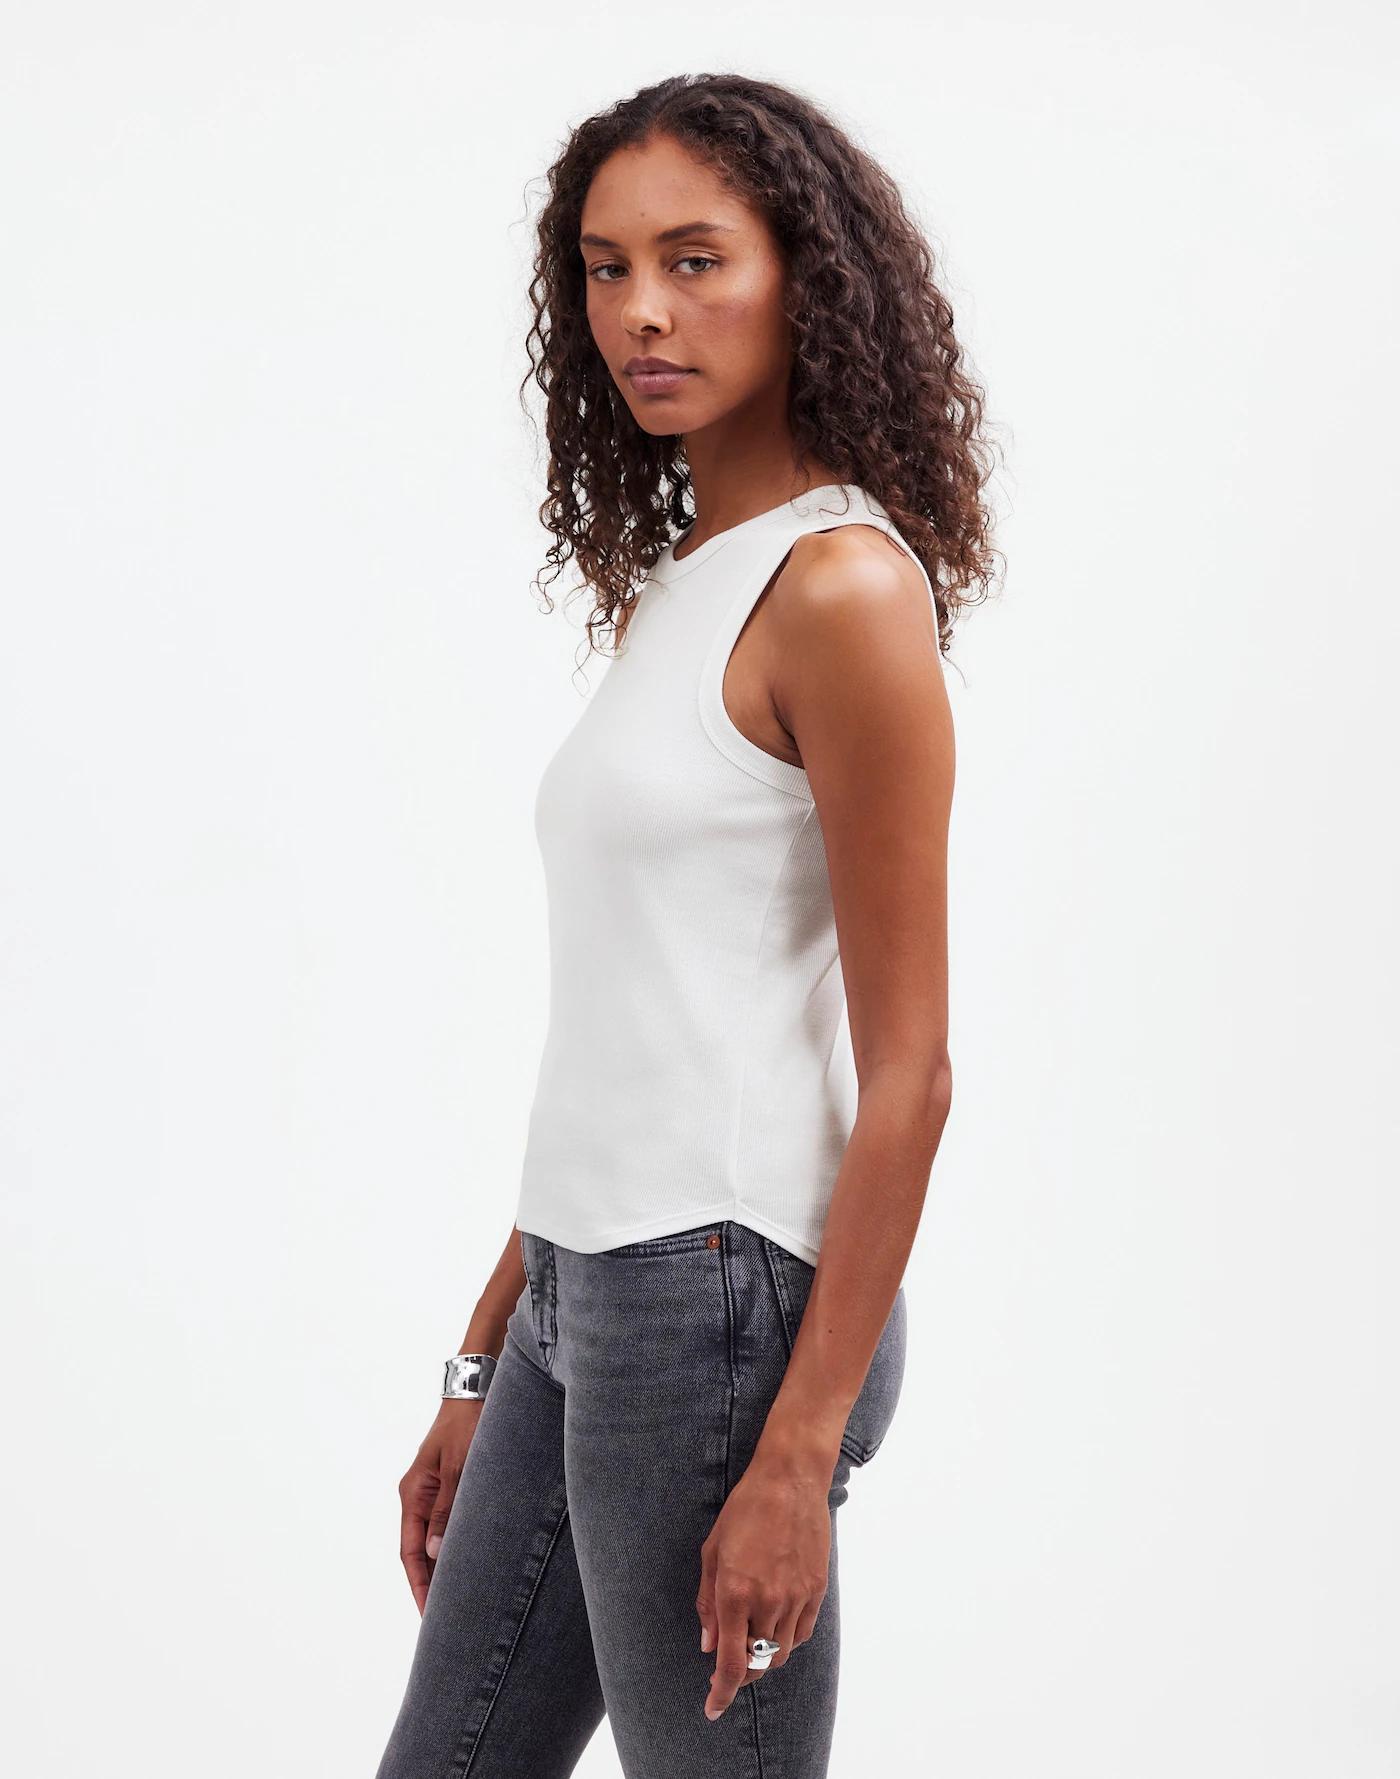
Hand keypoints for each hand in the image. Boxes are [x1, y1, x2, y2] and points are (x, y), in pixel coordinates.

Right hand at [397, 1399, 482, 1613]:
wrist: (477, 1390)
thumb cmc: (467, 1423)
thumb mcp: (458, 1466)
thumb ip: (447, 1507)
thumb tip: (435, 1552)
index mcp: (414, 1493)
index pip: (410, 1551)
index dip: (418, 1584)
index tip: (428, 1614)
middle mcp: (421, 1495)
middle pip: (421, 1550)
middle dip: (430, 1583)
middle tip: (445, 1619)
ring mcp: (436, 1490)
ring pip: (436, 1538)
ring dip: (444, 1566)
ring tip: (459, 1598)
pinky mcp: (453, 1484)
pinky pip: (450, 1523)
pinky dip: (456, 1544)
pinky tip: (471, 1560)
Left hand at [695, 1455, 832, 1719]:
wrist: (790, 1480)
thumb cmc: (745, 1510)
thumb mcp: (712, 1551)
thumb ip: (708, 1602)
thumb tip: (707, 1644)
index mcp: (735, 1593)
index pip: (730, 1663)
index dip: (720, 1693)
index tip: (712, 1709)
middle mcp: (768, 1602)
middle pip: (757, 1664)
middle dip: (740, 1675)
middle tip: (728, 1670)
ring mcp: (796, 1598)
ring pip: (781, 1653)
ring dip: (763, 1656)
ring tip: (751, 1641)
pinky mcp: (816, 1590)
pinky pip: (802, 1632)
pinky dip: (787, 1639)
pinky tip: (775, 1624)